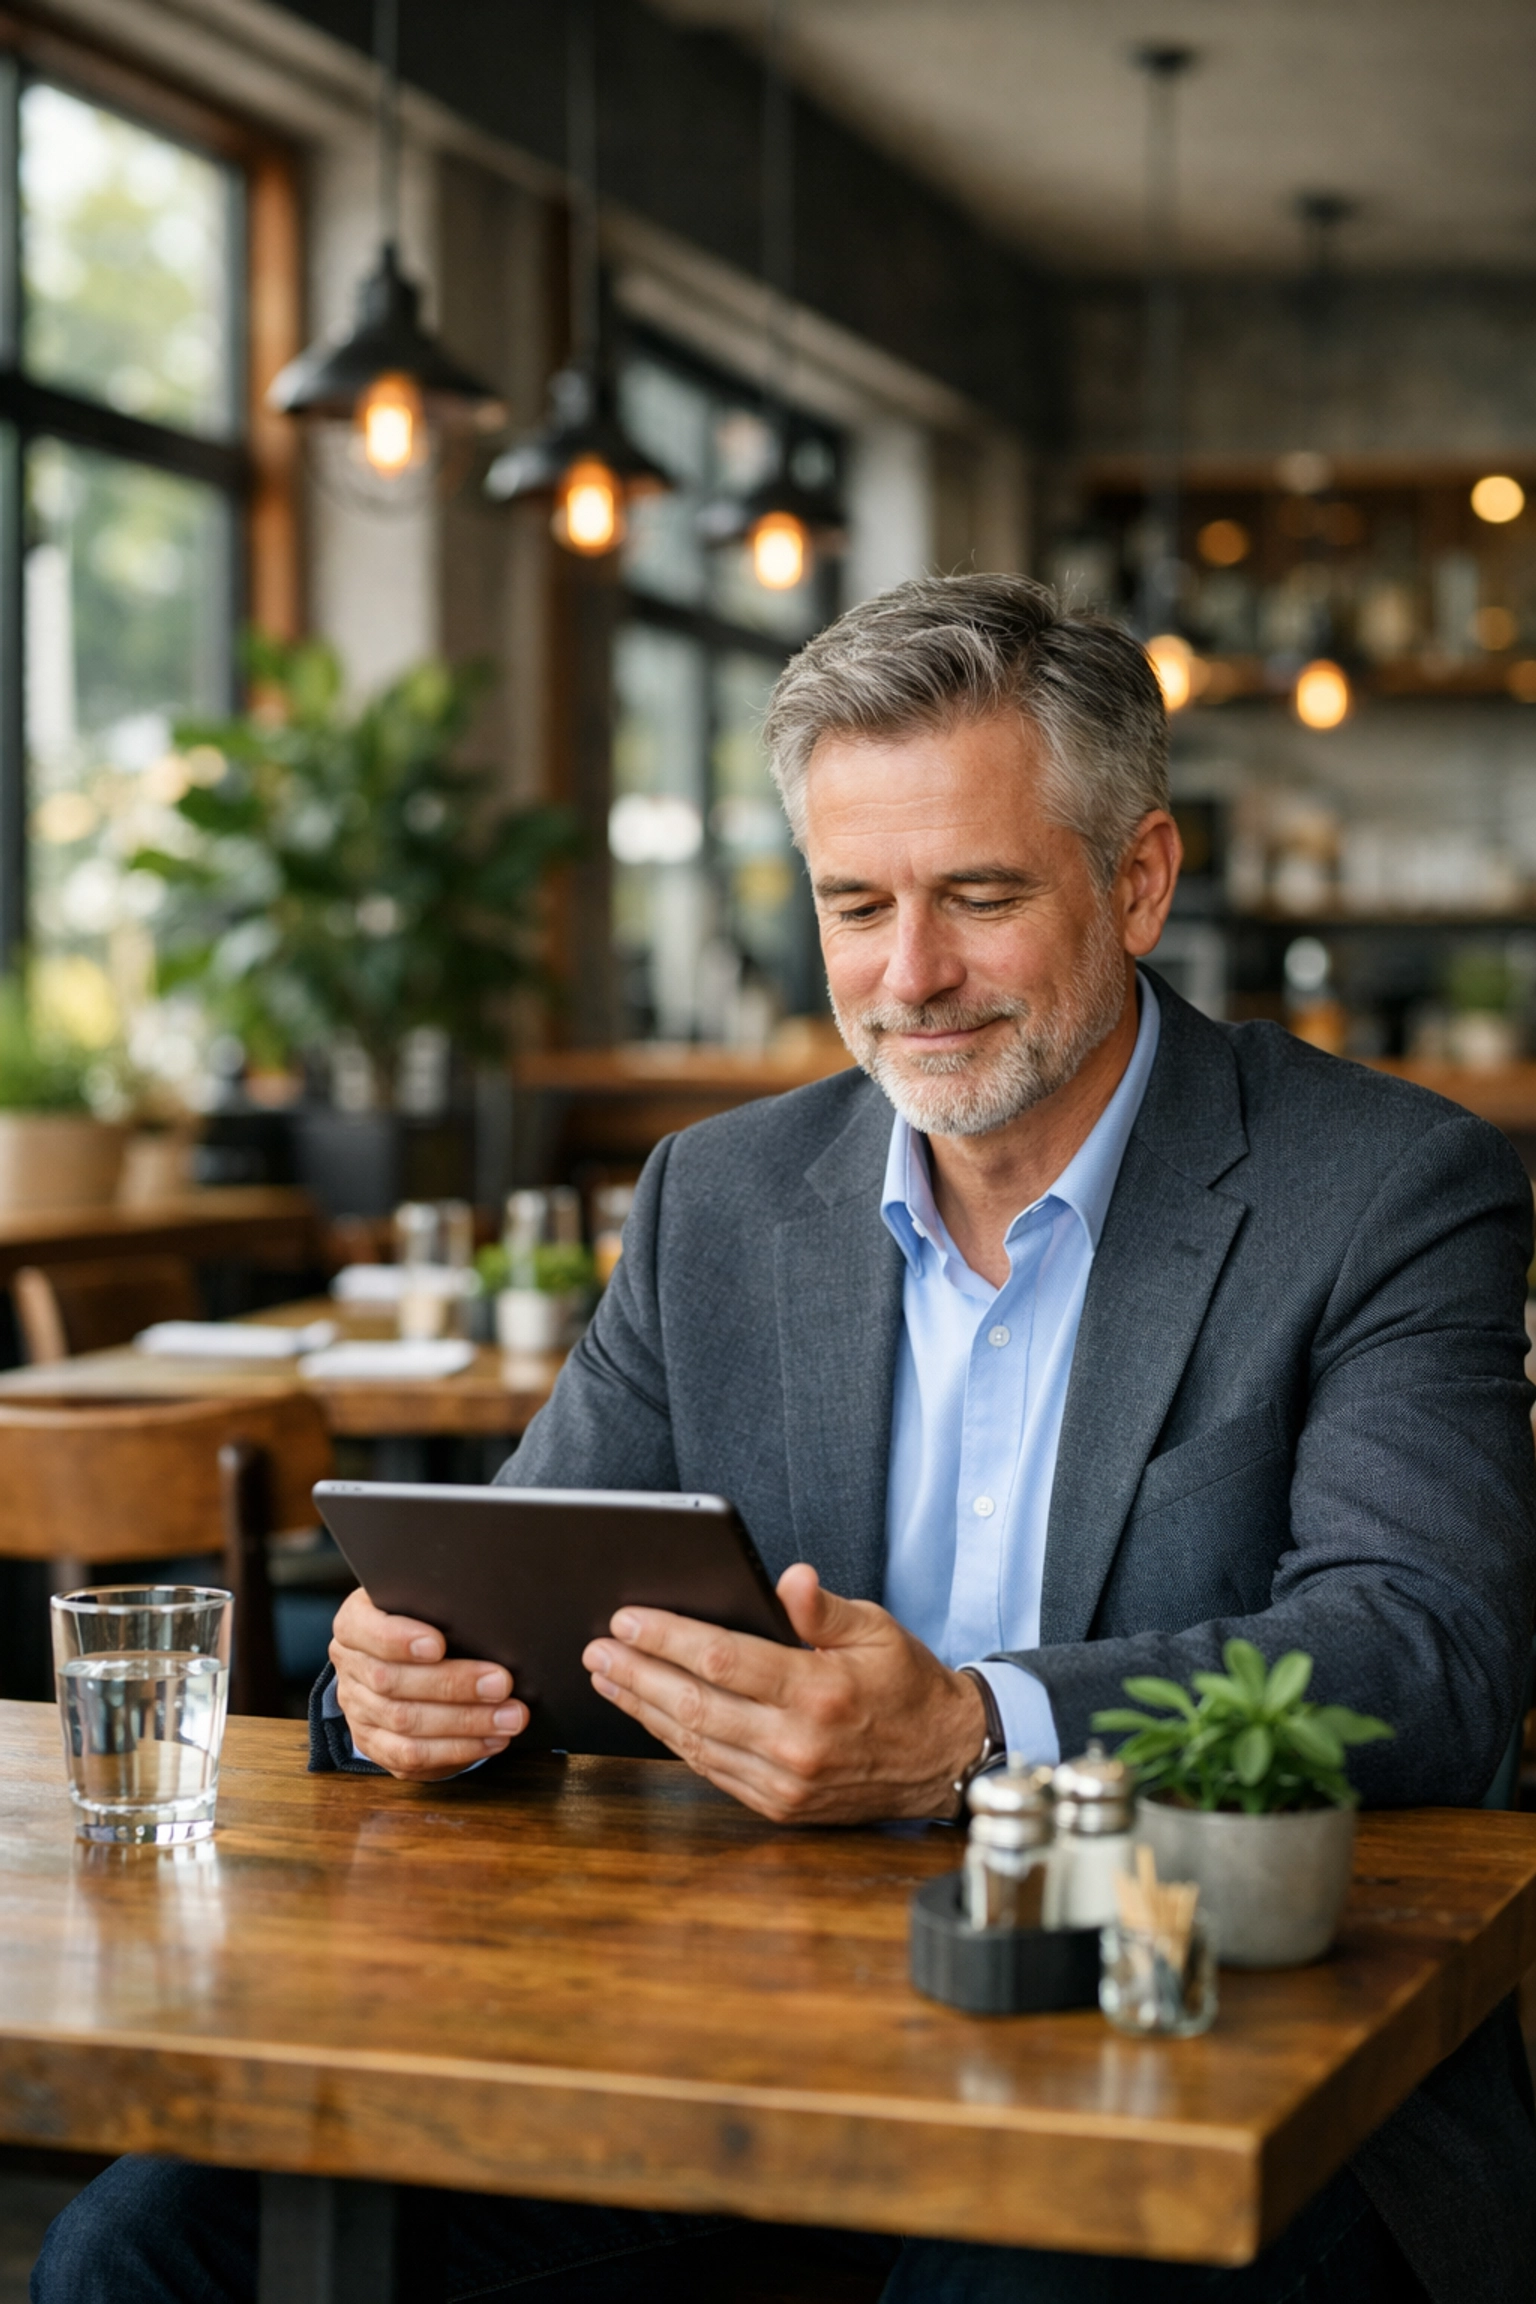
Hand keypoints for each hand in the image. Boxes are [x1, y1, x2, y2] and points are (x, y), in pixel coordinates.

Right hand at [330, 1587, 527, 1780]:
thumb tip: (489, 1616)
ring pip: (404, 1723)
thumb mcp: (423, 1601)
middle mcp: (351, 1667)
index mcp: (355, 1624)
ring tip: (509, 1717)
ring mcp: (359, 1710)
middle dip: (452, 1684)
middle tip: (501, 1684)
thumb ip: (441, 1605)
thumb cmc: (424, 1621)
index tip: (438, 1644)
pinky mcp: (375, 1745)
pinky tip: (491, 1739)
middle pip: (391, 1681)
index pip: (365, 1630)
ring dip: (465, 1722)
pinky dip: (456, 1749)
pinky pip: (411, 1756)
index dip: (398, 1640)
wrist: (401, 1658)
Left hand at [581, 1562, 986, 1824]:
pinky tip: (649, 1716)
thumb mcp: (877, 1630)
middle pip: (694, 1705)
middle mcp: (797, 1744)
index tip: (626, 1620)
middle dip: (637, 1673)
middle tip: (597, 1649)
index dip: (668, 1638)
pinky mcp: (780, 1806)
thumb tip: (788, 1578)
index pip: (723, 1660)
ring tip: (608, 1679)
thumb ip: (823, 1609)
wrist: (943, 1761)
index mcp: (819, 1692)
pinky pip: (712, 1771)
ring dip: (643, 1709)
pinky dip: (674, 1742)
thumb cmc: (907, 1685)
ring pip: (694, 1743)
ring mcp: (785, 1782)